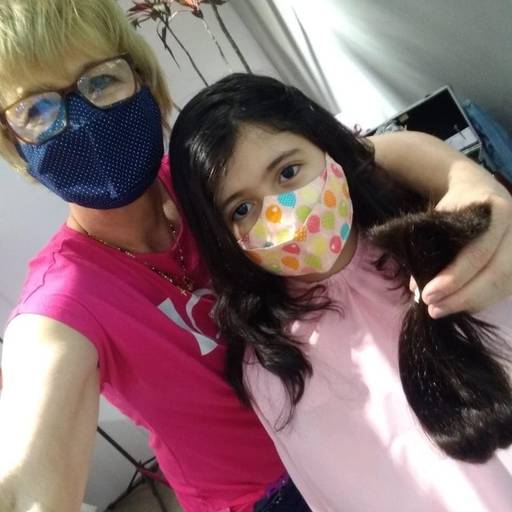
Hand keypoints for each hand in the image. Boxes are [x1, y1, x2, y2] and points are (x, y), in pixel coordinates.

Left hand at [412, 170, 511, 317]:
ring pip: (504, 286)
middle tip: (433, 309)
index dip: (454, 278)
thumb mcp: (440, 217)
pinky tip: (460, 306)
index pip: (478, 253)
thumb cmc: (456, 205)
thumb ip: (430, 247)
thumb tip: (417, 286)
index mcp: (496, 213)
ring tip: (441, 310)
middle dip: (462, 297)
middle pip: (495, 274)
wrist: (481, 189)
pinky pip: (506, 289)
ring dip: (471, 303)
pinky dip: (481, 301)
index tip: (427, 295)